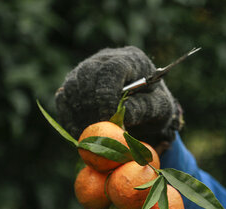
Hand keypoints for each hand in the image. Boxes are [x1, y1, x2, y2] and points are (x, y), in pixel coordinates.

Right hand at [54, 46, 182, 147]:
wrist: (146, 106)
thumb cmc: (156, 105)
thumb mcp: (161, 108)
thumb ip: (145, 108)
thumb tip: (123, 114)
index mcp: (132, 59)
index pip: (111, 69)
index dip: (106, 94)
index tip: (109, 117)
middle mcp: (106, 58)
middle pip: (87, 75)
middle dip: (91, 105)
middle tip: (99, 129)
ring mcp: (87, 68)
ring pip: (72, 86)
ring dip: (79, 112)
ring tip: (92, 134)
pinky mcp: (75, 83)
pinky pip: (63, 98)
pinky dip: (68, 117)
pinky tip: (79, 133)